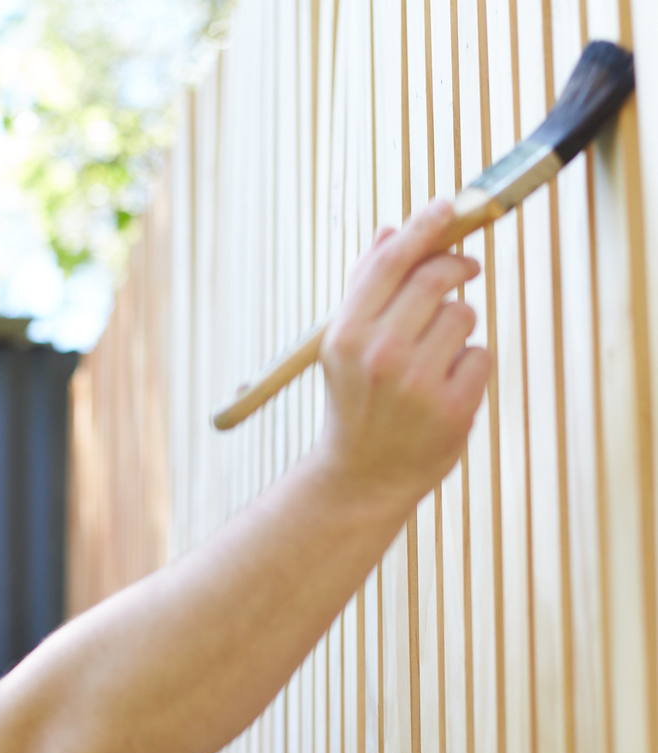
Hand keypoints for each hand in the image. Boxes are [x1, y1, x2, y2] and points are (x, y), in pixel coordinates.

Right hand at [314, 199, 491, 504]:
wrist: (362, 474)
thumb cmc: (356, 401)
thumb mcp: (344, 346)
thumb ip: (364, 288)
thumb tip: (388, 231)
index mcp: (346, 334)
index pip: (392, 263)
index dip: (424, 228)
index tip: (448, 205)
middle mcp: (380, 355)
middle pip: (436, 279)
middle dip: (456, 267)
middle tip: (465, 269)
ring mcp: (418, 383)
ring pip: (464, 315)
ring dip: (459, 326)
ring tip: (436, 353)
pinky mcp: (453, 408)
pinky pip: (480, 355)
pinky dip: (469, 365)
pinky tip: (446, 386)